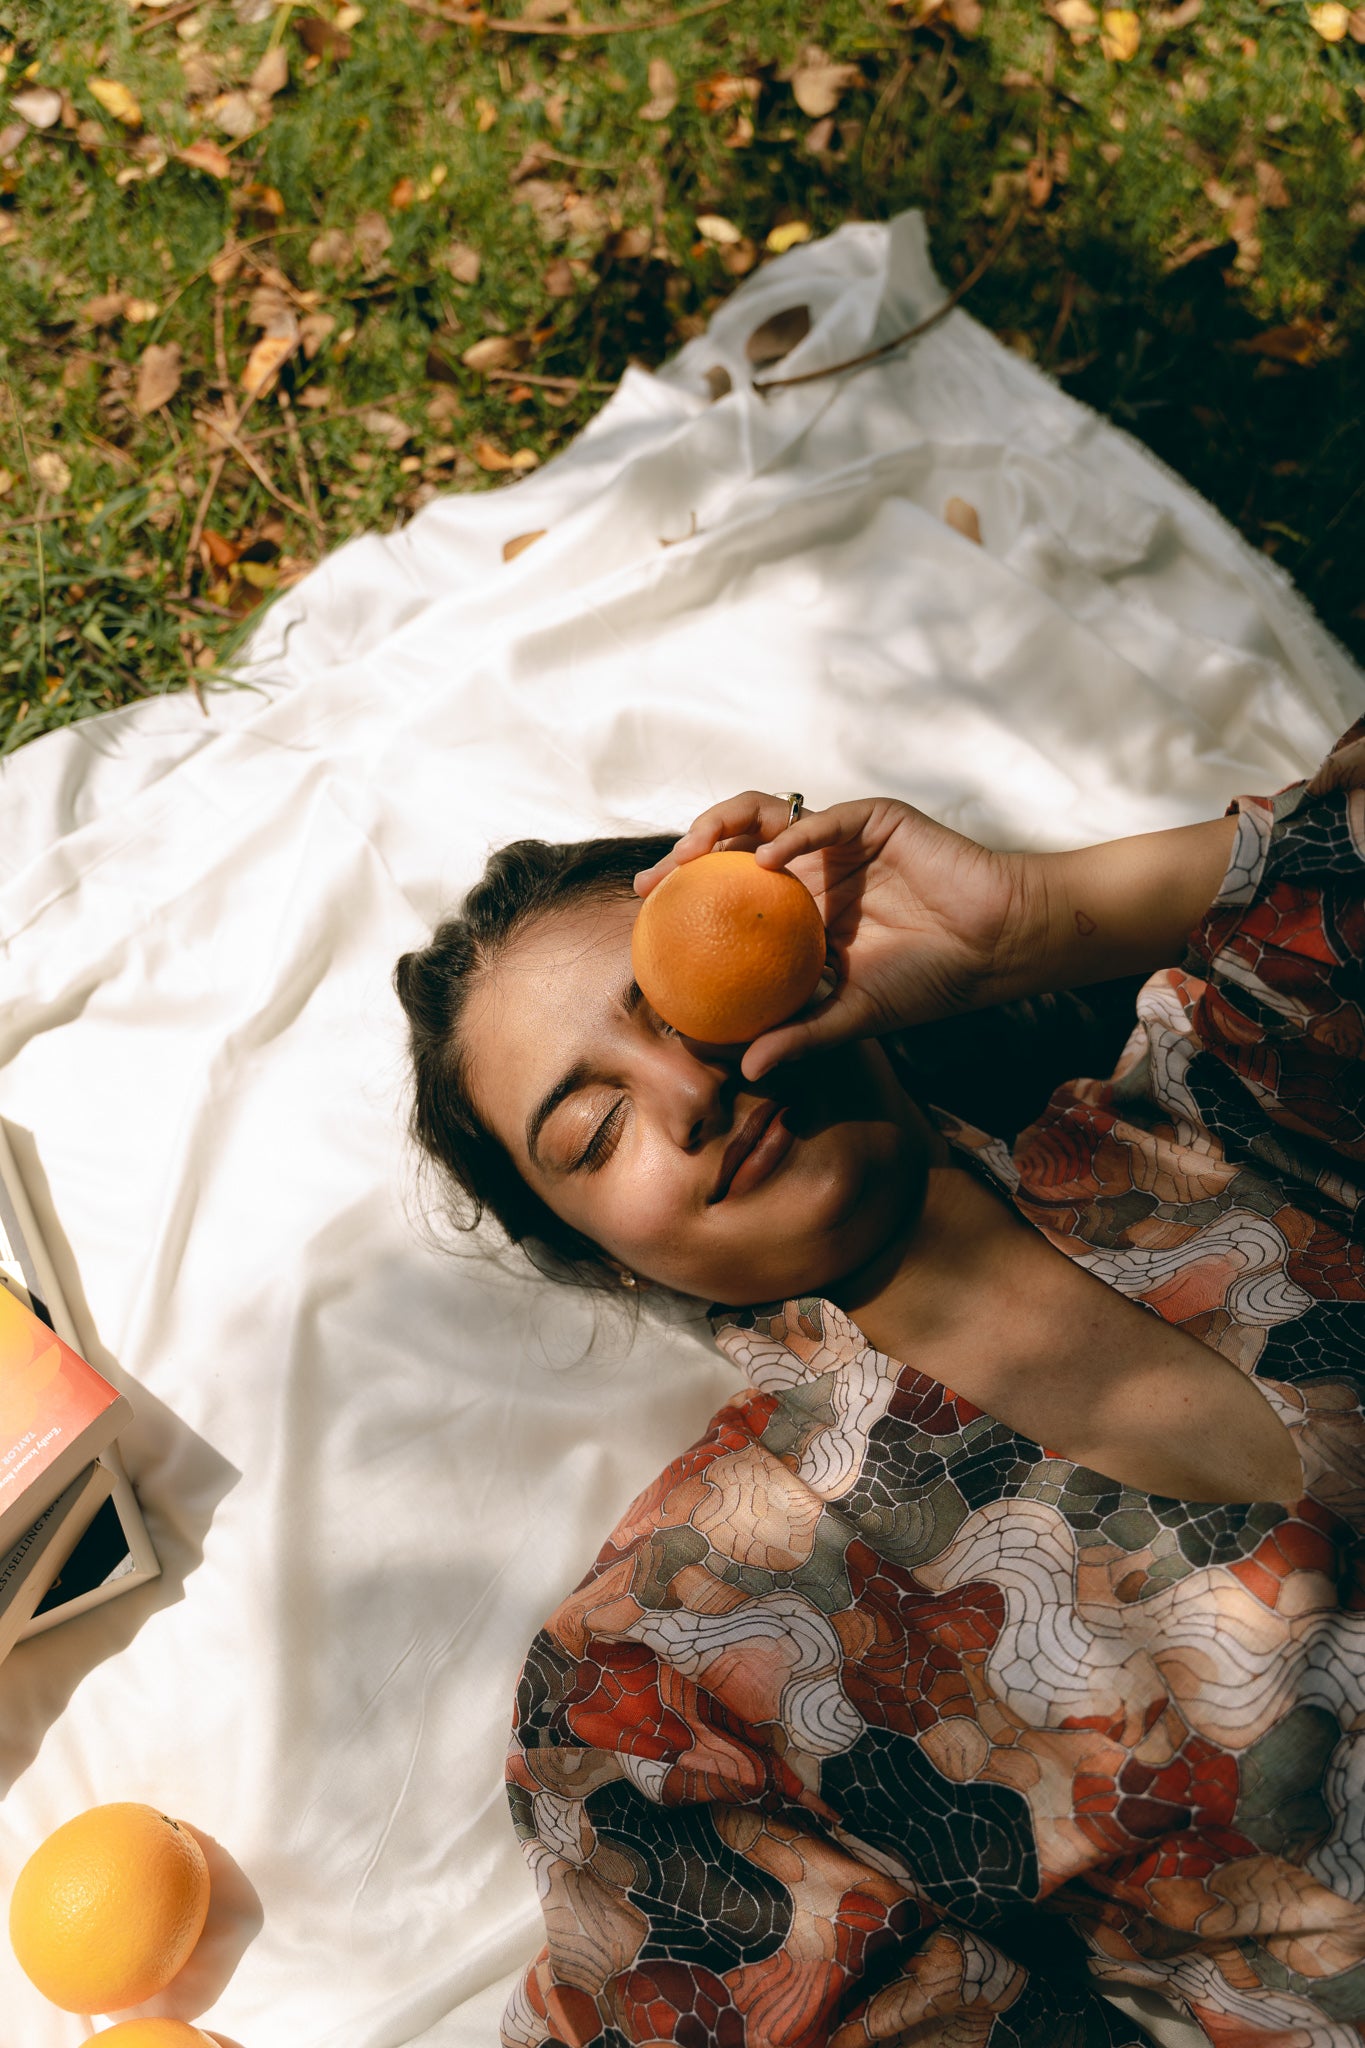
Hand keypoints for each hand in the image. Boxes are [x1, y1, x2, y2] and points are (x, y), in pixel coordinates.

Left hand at [634, 791, 1031, 1080]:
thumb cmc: (931, 981)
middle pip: (734, 848)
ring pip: (766, 817)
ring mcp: (840, 842)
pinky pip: (822, 819)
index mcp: (803, 909)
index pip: (731, 893)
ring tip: (693, 856)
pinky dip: (792, 835)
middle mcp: (814, 868)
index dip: (687, 898)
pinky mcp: (873, 822)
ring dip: (722, 828)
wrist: (995, 946)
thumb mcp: (853, 1014)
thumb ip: (801, 1034)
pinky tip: (766, 863)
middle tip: (652, 884)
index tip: (647, 920)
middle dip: (686, 857)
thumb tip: (748, 1071)